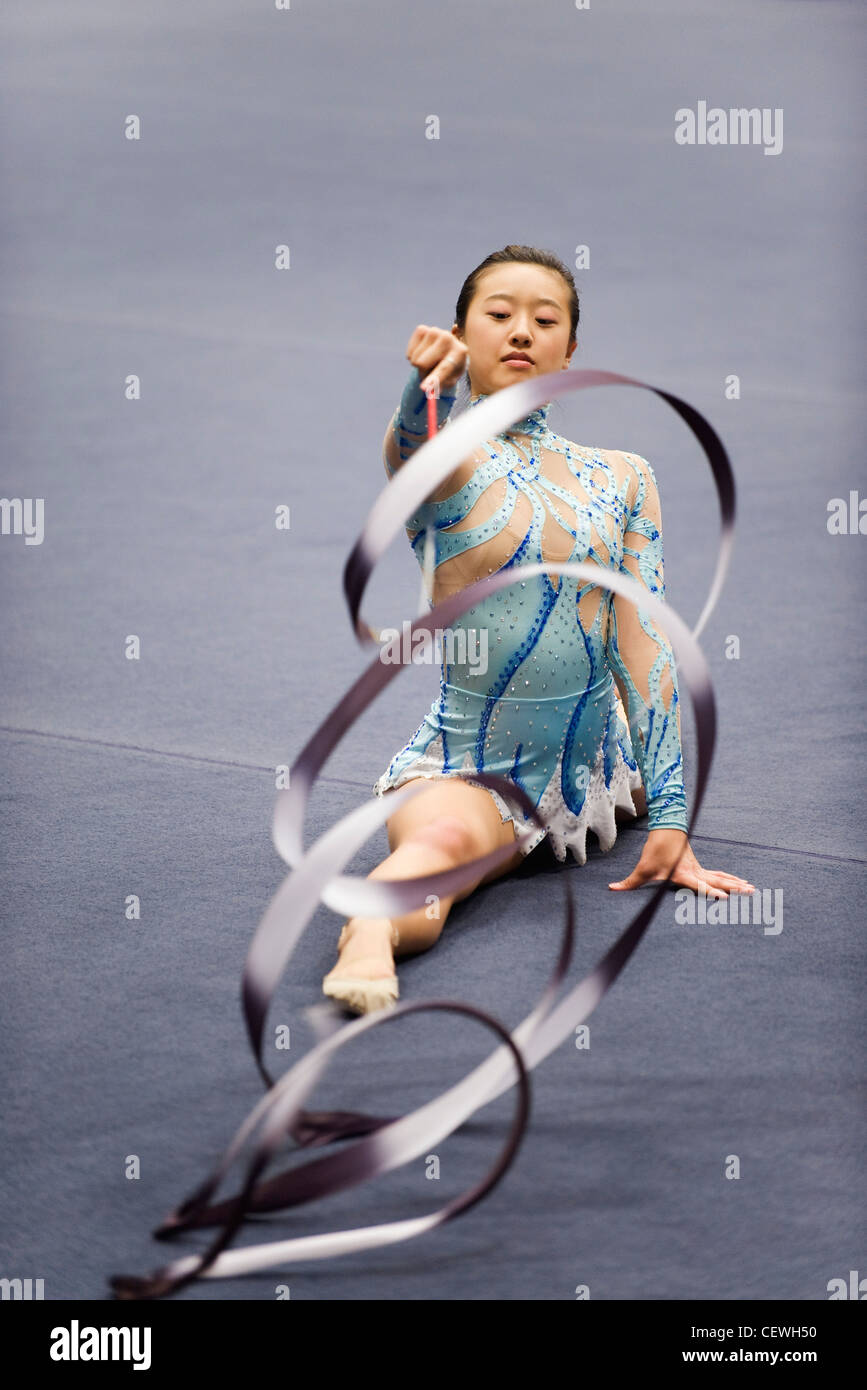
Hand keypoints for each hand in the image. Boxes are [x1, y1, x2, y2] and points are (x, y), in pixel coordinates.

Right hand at [407, 324, 468, 397]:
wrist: (449, 350)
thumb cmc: (451, 369)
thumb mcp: (450, 380)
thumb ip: (439, 386)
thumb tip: (425, 389)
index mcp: (460, 352)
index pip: (444, 367)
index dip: (434, 378)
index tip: (424, 388)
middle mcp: (448, 338)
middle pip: (421, 364)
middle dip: (423, 373)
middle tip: (432, 372)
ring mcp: (434, 331)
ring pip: (414, 359)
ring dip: (420, 366)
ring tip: (431, 362)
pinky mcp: (422, 329)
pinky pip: (410, 353)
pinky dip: (414, 358)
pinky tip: (425, 353)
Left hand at [608, 828, 754, 897]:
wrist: (665, 829)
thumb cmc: (655, 850)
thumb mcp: (641, 868)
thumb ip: (629, 882)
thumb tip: (611, 888)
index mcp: (682, 874)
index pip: (698, 885)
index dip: (710, 891)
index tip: (724, 897)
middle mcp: (694, 872)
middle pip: (717, 881)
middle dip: (733, 888)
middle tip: (750, 892)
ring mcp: (699, 869)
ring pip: (721, 877)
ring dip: (736, 883)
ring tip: (752, 889)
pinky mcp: (700, 867)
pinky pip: (719, 875)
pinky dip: (731, 879)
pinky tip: (742, 883)